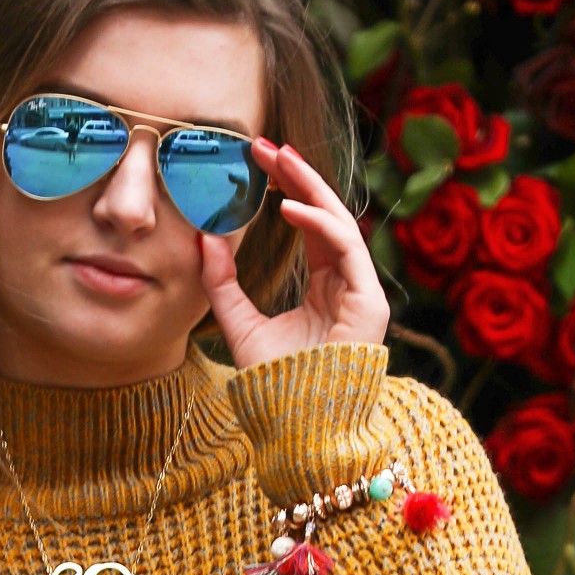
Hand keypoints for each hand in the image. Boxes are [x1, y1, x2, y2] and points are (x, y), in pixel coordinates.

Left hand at [199, 136, 389, 369]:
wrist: (301, 429)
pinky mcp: (369, 302)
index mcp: (324, 286)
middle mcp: (346, 283)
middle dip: (297, 176)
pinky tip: (289, 209)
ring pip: (339, 221)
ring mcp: (362, 291)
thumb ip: (223, 285)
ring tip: (279, 160)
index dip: (287, 189)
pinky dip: (319, 224)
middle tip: (266, 145)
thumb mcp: (239, 325)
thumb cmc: (276, 387)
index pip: (309, 224)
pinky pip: (347, 248)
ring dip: (309, 187)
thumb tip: (204, 237)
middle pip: (325, 213)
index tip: (258, 161)